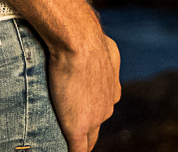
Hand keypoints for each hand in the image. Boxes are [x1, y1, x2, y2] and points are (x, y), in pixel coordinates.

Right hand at [47, 36, 120, 151]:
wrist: (78, 41)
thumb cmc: (87, 38)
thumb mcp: (105, 47)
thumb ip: (104, 58)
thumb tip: (99, 53)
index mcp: (112, 90)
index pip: (101, 111)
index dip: (91, 115)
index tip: (82, 115)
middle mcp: (107, 106)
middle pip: (96, 127)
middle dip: (86, 130)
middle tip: (74, 130)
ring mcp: (94, 118)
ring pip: (88, 138)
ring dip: (80, 139)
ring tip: (65, 141)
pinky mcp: (78, 126)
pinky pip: (78, 149)